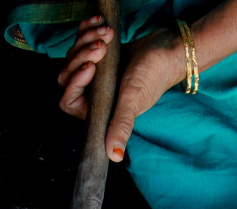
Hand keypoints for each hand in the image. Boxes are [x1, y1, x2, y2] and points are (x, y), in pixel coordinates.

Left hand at [58, 18, 184, 161]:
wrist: (170, 49)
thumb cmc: (154, 76)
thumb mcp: (134, 100)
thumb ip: (122, 126)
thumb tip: (114, 156)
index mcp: (99, 110)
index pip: (68, 101)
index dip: (73, 82)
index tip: (92, 67)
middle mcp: (95, 94)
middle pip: (66, 76)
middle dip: (81, 56)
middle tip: (101, 47)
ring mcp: (96, 74)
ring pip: (73, 56)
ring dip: (86, 41)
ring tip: (107, 34)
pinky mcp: (100, 55)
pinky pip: (82, 43)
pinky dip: (87, 30)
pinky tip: (101, 25)